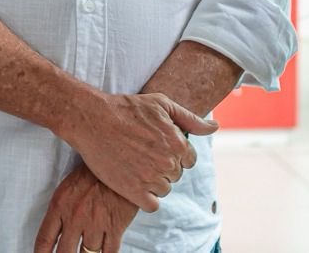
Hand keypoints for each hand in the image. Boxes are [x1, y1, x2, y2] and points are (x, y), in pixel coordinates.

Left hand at [33, 165, 137, 252]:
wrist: (119, 158)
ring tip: (87, 251)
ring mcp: (95, 224)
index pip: (44, 239)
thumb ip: (61, 209)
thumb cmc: (94, 169)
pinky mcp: (115, 227)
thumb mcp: (69, 185)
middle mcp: (75, 218)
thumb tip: (57, 228)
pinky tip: (103, 252)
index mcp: (60, 206)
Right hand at [66, 92, 212, 211]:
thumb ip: (191, 119)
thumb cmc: (127, 108)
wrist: (93, 119)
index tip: (157, 146)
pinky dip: (146, 197)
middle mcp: (167, 163)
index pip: (189, 160)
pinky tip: (135, 183)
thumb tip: (214, 129)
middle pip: (176, 175)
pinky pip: (152, 205)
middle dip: (163, 166)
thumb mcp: (162, 104)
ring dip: (153, 181)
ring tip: (136, 164)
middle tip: (143, 153)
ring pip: (164, 189)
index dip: (174, 153)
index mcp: (178, 143)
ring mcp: (150, 178)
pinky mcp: (133, 190)